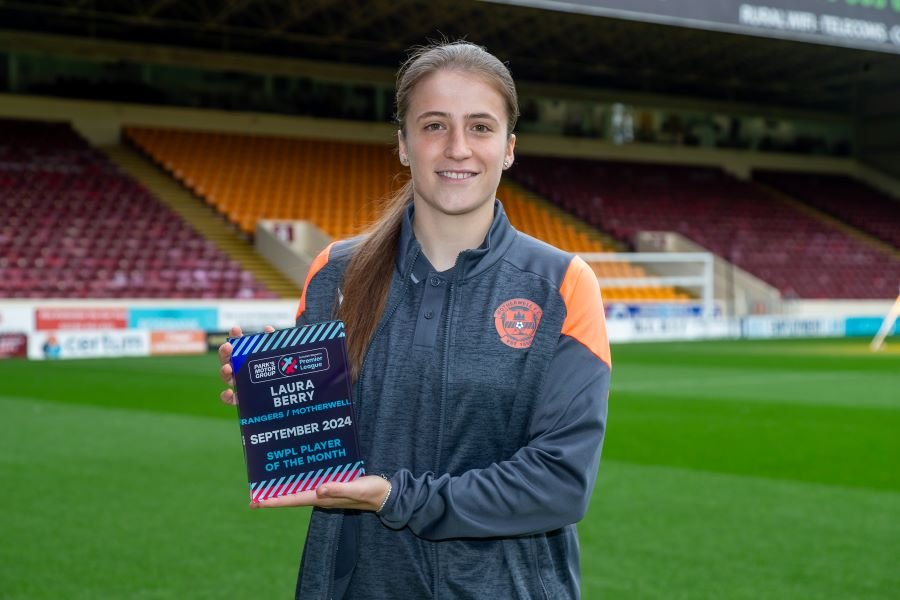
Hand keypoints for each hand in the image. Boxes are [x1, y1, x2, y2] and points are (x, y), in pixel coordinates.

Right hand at [218, 324, 274, 405]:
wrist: (288, 389)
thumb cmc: (280, 368)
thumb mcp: (280, 353)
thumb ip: (274, 342)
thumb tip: (268, 329)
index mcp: (246, 356)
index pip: (237, 344)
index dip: (234, 336)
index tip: (236, 329)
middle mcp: (240, 369)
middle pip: (226, 359)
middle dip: (224, 352)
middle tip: (228, 347)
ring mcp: (240, 384)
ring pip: (226, 378)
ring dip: (224, 372)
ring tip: (228, 368)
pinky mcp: (243, 399)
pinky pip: (231, 399)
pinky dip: (226, 397)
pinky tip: (229, 392)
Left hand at [250, 475, 390, 511]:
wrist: (385, 495)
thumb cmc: (372, 491)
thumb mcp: (357, 488)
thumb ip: (339, 489)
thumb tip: (318, 489)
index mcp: (324, 497)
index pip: (293, 499)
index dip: (274, 500)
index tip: (256, 502)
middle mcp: (321, 495)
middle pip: (291, 497)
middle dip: (273, 496)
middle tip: (254, 495)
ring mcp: (325, 491)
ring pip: (299, 491)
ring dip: (283, 489)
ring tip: (267, 484)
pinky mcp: (331, 486)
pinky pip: (310, 484)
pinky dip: (298, 481)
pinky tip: (293, 474)